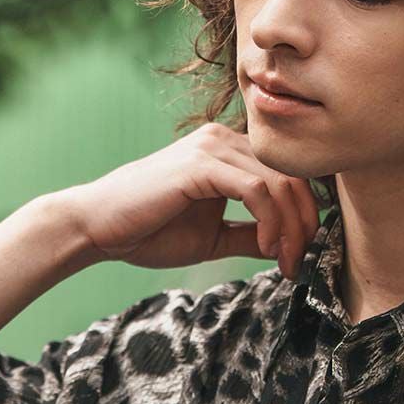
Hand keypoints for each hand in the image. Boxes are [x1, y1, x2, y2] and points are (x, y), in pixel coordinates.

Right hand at [67, 123, 321, 278]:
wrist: (99, 227)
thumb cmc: (148, 231)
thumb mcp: (213, 237)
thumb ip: (249, 236)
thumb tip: (286, 246)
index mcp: (229, 152)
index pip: (287, 174)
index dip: (305, 215)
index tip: (298, 257)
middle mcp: (224, 140)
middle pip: (292, 175)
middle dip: (304, 224)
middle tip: (298, 263)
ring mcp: (213, 147)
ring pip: (279, 182)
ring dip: (291, 228)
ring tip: (284, 261)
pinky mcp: (201, 164)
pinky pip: (256, 190)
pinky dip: (270, 221)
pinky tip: (265, 248)